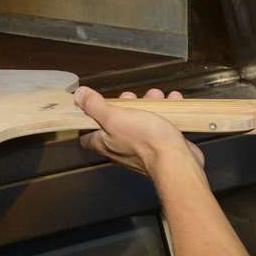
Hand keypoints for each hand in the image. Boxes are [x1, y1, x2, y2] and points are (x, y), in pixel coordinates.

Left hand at [74, 87, 204, 176]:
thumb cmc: (145, 141)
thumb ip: (95, 106)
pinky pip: (160, 126)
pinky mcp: (161, 147)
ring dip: (148, 105)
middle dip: (125, 105)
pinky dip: (165, 112)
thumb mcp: (114, 117)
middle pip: (116, 123)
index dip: (88, 120)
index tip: (93, 105)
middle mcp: (120, 148)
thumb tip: (79, 95)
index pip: (87, 135)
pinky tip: (171, 101)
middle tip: (131, 97)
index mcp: (105, 143)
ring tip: (156, 96)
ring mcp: (141, 149)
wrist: (176, 160)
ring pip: (141, 122)